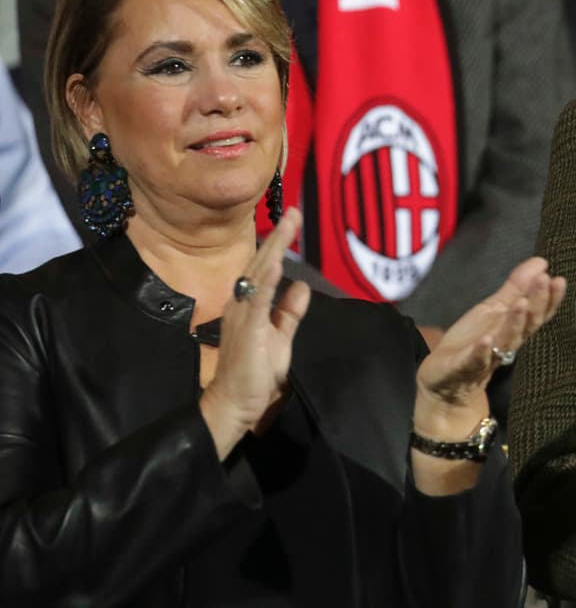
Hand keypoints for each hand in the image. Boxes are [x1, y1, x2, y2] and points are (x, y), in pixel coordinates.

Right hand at [200, 207, 310, 457]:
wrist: (235, 403)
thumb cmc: (256, 371)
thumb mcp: (280, 336)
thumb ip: (289, 312)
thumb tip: (302, 285)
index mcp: (251, 303)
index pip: (266, 266)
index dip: (279, 243)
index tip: (292, 219)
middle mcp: (242, 303)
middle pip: (261, 262)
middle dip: (278, 236)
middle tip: (293, 211)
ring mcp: (243, 314)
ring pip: (258, 274)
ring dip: (273, 249)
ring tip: (286, 226)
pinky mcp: (247, 330)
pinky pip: (257, 301)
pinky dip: (266, 281)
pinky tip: (275, 264)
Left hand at [413, 257, 565, 436]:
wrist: (445, 382)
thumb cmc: (474, 342)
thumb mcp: (495, 309)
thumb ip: (517, 287)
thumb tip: (542, 261)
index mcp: (515, 329)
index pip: (538, 313)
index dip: (550, 298)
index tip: (559, 280)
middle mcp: (506, 344)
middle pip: (527, 325)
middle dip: (537, 303)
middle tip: (545, 280)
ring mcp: (487, 358)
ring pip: (506, 342)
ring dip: (515, 324)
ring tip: (521, 304)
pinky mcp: (464, 368)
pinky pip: (475, 361)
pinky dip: (482, 351)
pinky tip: (487, 340)